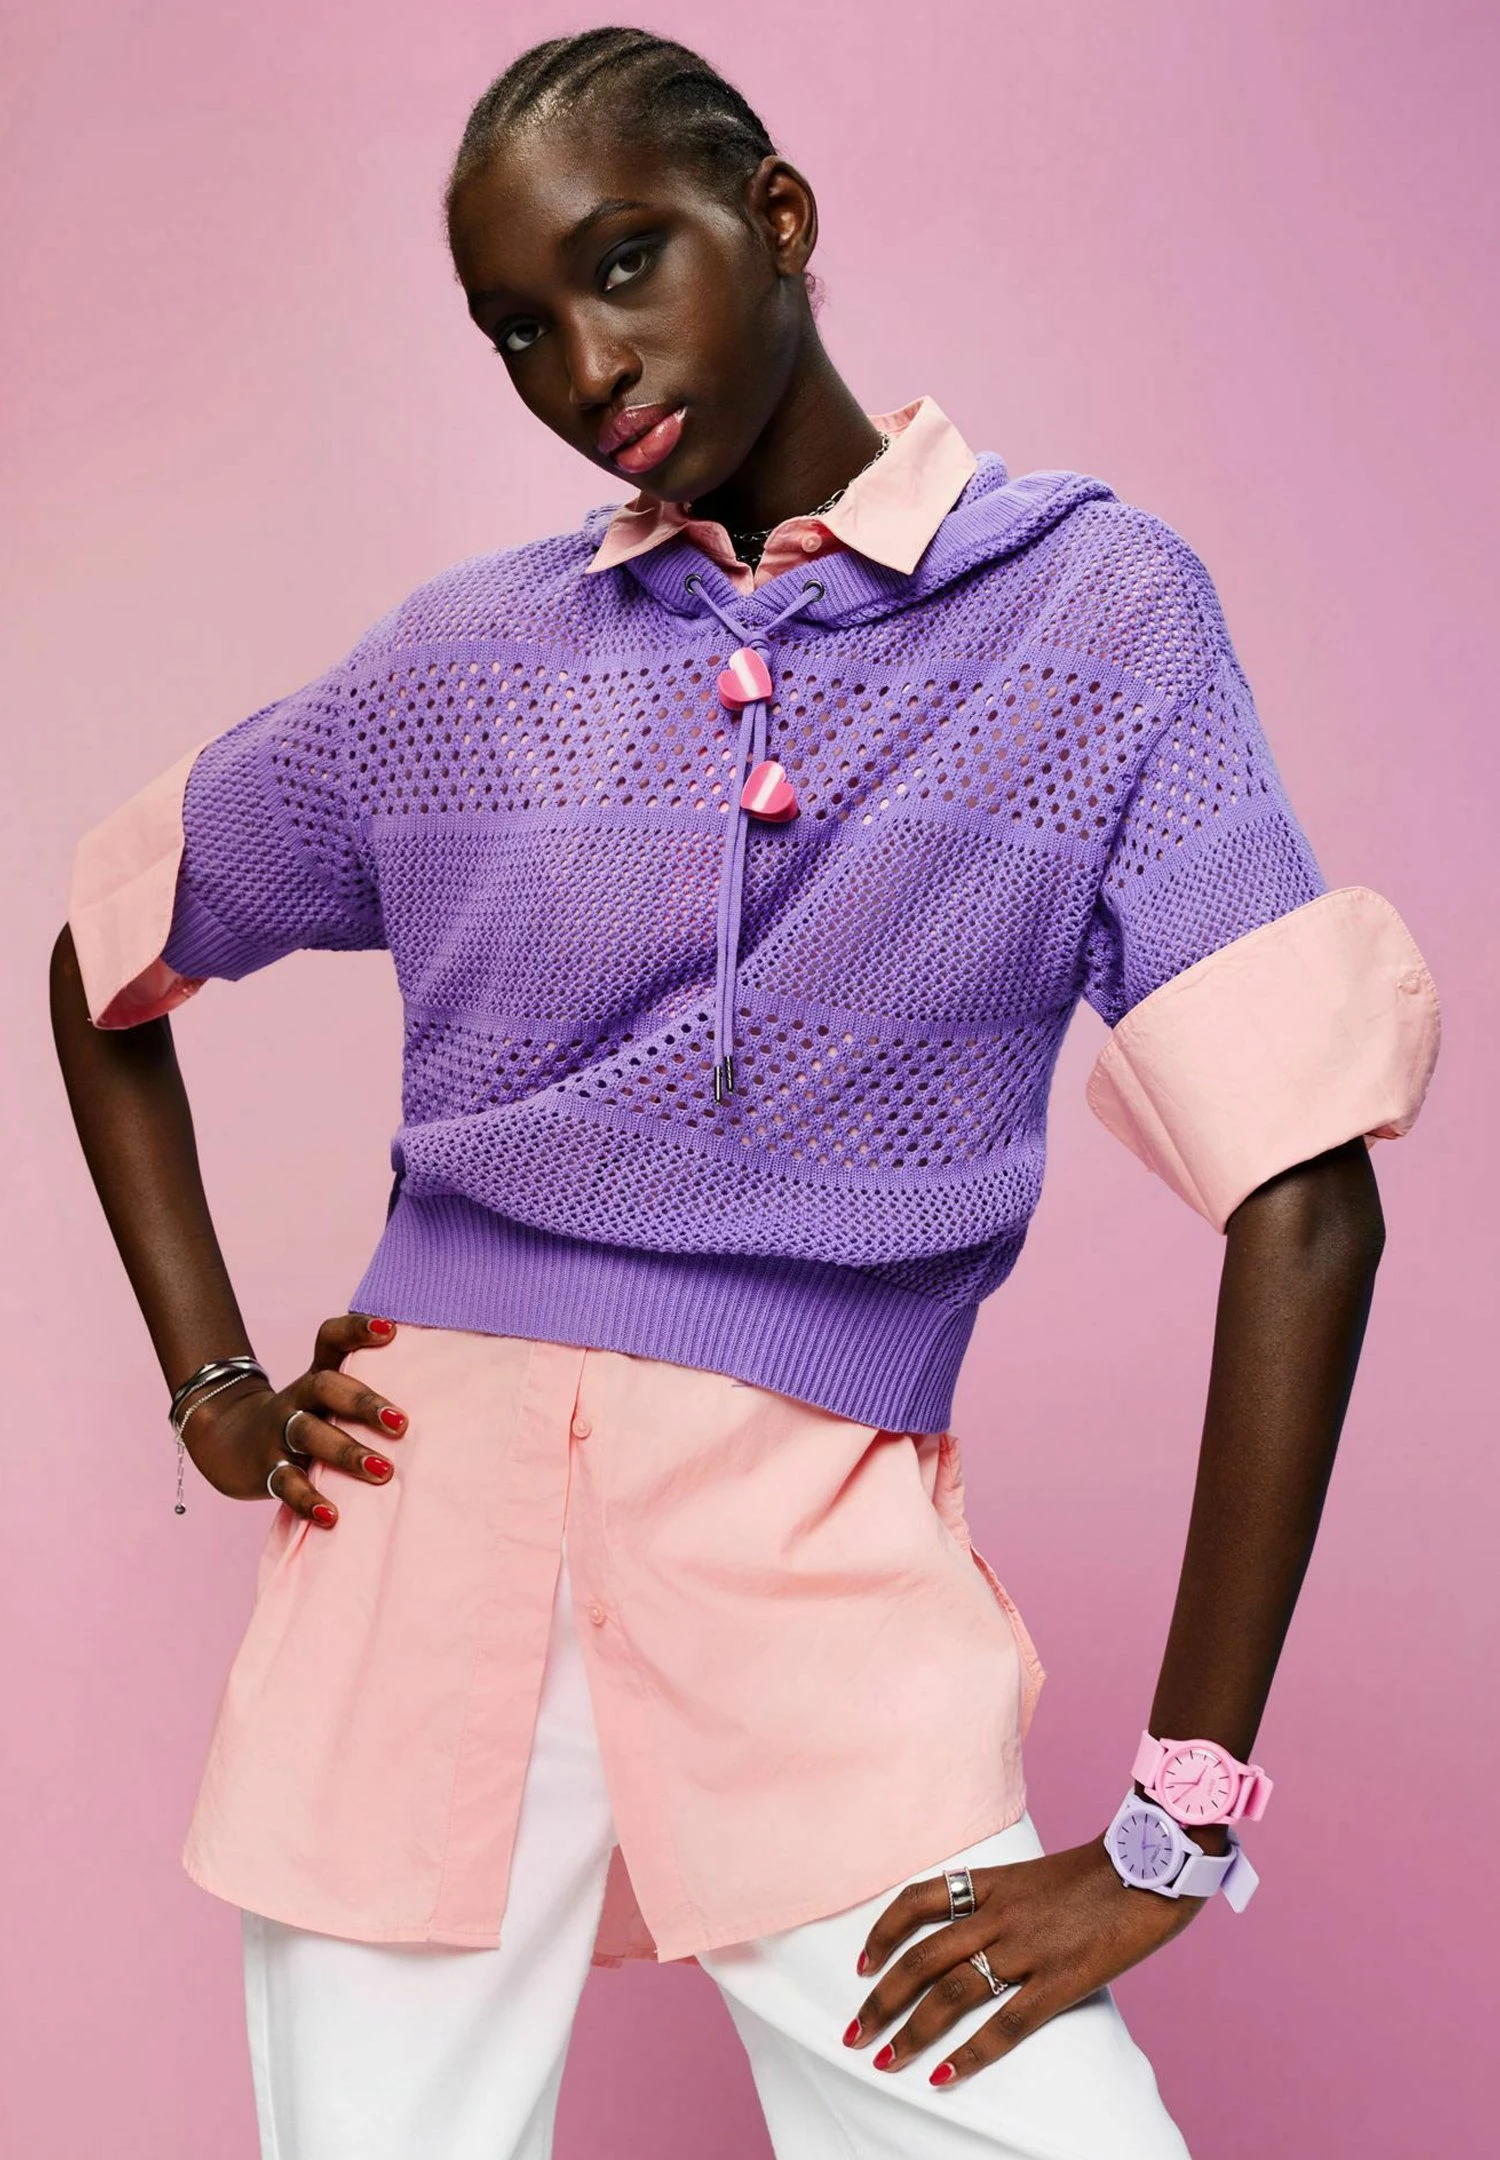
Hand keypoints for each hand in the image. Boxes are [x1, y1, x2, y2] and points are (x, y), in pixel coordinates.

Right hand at [177, 1312, 407, 1528]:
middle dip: (364, 1403)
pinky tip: (331, 1515)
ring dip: (347, 1452)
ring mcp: (279, 1433)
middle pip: (326, 1388)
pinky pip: (287, 1484)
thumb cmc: (303, 1420)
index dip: (357, 1328)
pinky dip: (308, 1500)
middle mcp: (298, 1398)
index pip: (331, 1339)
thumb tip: (439, 1399)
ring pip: (309, 1434)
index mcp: (317, 1375)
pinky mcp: (267, 1470)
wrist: (230, 1445)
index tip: (391, 1329)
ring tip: (383, 1471)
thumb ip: (366, 1393)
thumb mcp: (326, 1399)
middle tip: (402, 1423)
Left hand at [844, 1837, 1203, 2086]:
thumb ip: (1010, 1900)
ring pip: (952, 1992)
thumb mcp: (1042, 1874)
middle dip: (882, 1998)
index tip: (860, 1965)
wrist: (1155, 1860)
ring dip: (912, 2030)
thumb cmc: (1107, 1869)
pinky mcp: (1062, 1979)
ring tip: (884, 2060)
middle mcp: (999, 1914)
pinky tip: (944, 2075)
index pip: (918, 1900)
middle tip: (854, 2032)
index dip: (883, 1933)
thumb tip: (985, 1932)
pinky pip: (1006, 2023)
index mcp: (994, 1881)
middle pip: (922, 1957)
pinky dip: (972, 2052)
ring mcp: (1028, 1947)